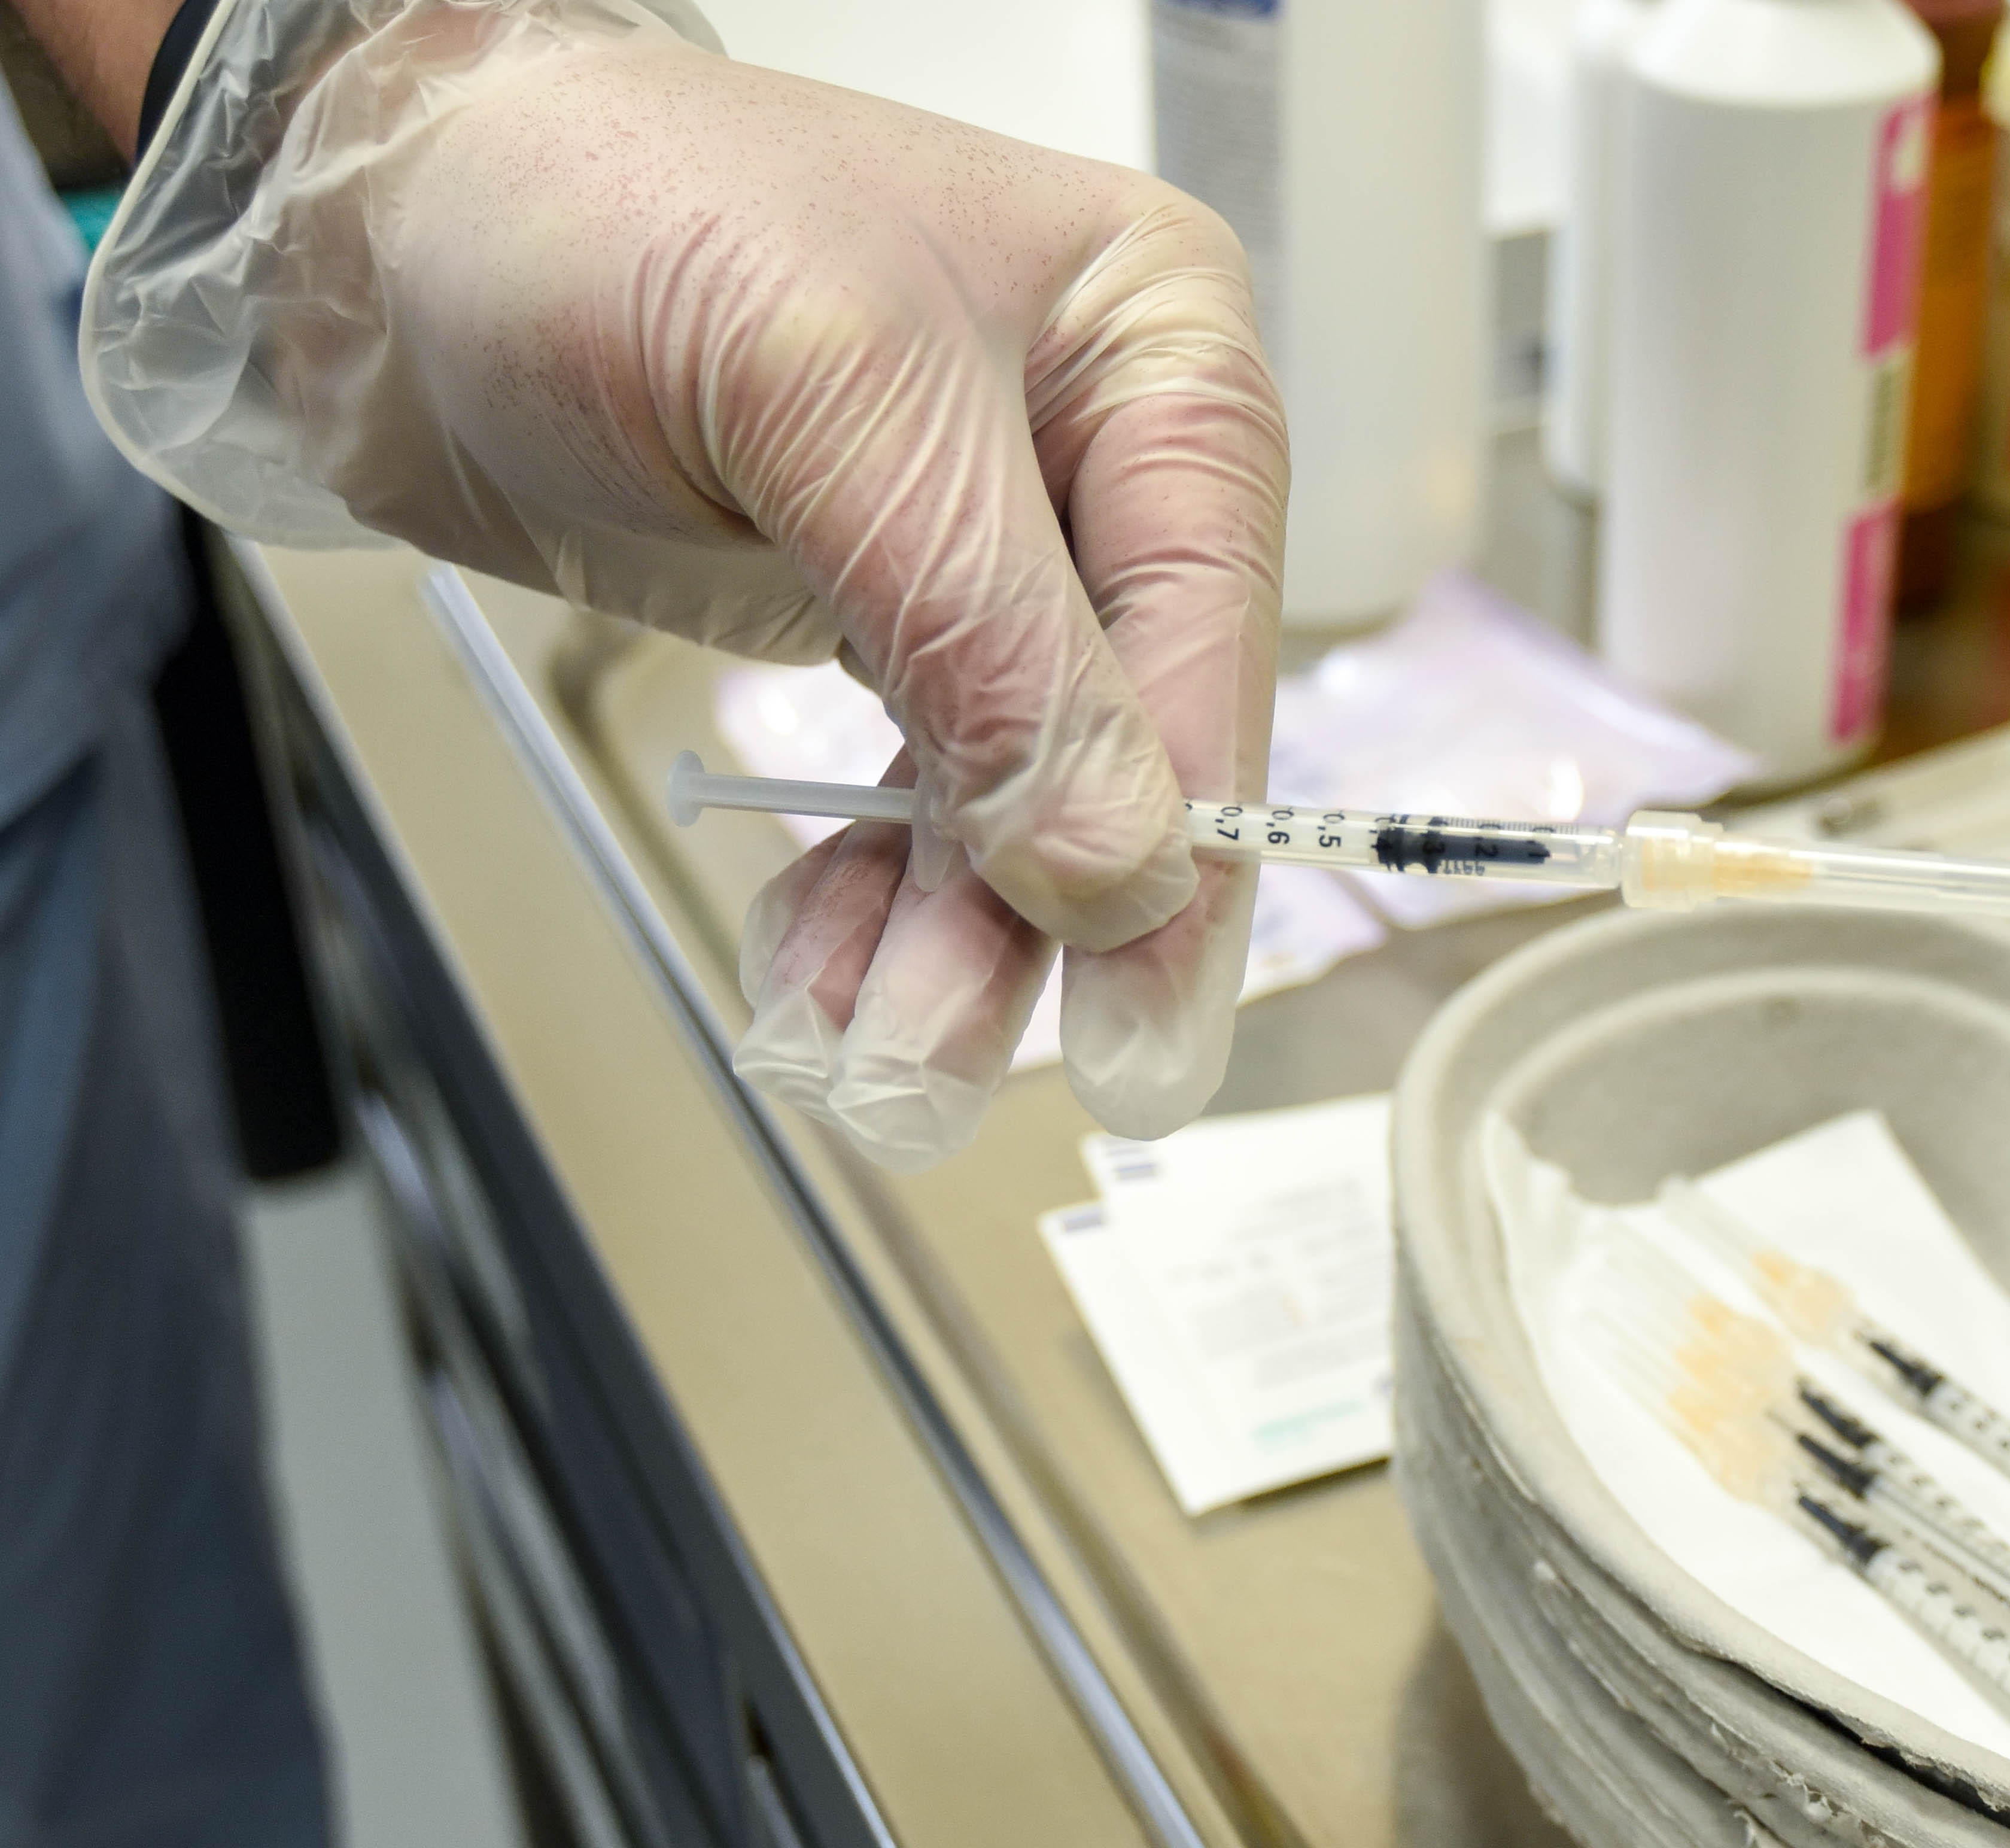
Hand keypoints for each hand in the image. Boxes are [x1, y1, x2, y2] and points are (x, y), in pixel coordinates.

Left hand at [87, 3, 1283, 1164]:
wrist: (397, 223)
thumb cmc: (602, 210)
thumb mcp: (817, 398)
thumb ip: (984, 633)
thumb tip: (1121, 861)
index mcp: (1155, 350)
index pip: (1208, 619)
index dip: (1185, 824)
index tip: (1138, 1004)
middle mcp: (1103, 460)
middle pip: (1131, 737)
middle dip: (1040, 919)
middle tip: (952, 1070)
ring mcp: (1003, 555)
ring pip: (1028, 797)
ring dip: (950, 944)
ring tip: (876, 1068)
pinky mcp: (898, 623)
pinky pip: (929, 802)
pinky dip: (877, 902)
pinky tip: (824, 972)